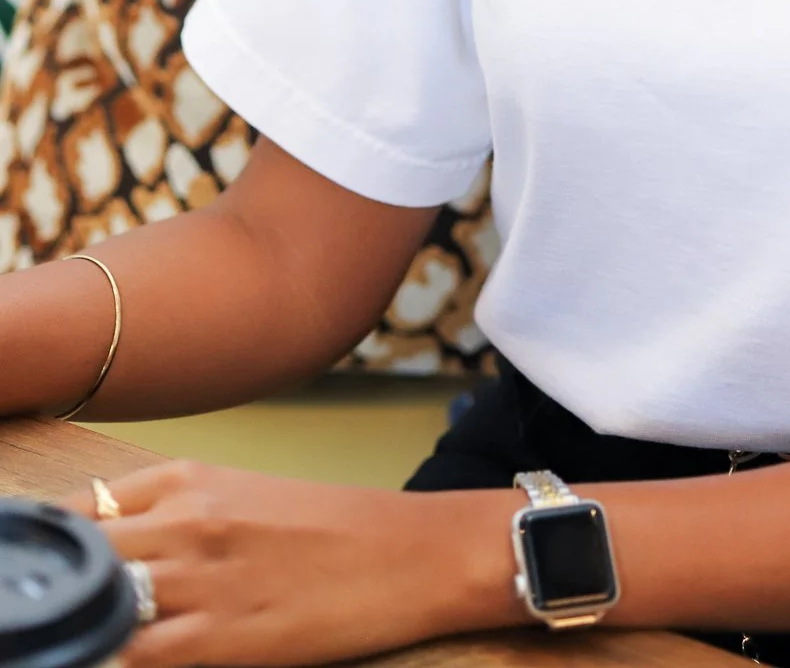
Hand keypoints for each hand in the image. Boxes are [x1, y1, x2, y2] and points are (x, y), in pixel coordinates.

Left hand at [65, 458, 487, 666]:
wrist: (409, 552)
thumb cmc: (331, 527)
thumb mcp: (242, 496)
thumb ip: (173, 513)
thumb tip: (105, 543)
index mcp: (188, 478)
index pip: (79, 510)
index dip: (50, 547)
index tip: (41, 571)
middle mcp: (185, 521)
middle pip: (79, 558)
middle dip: (57, 588)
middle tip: (47, 611)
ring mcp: (200, 581)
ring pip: (97, 609)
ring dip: (81, 626)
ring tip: (75, 639)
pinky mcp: (221, 638)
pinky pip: (134, 658)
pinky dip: (111, 661)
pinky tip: (108, 661)